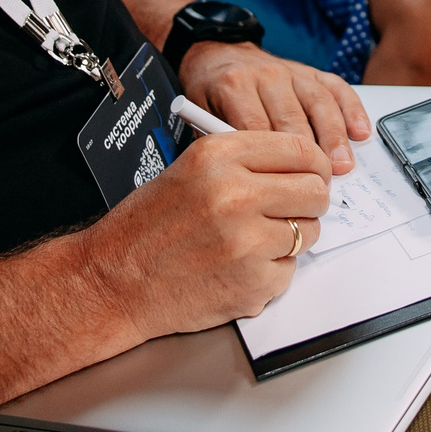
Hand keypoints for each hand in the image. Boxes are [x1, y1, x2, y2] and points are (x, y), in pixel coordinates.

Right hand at [76, 129, 332, 341]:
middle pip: (315, 190)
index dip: (314, 165)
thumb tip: (301, 166)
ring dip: (290, 239)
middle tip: (289, 211)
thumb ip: (244, 161)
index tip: (312, 174)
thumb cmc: (148, 227)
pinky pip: (290, 271)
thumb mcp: (190, 169)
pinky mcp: (253, 282)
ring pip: (309, 232)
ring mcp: (247, 241)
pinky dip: (271, 272)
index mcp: (220, 156)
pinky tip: (238, 268)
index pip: (301, 149)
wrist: (115, 281)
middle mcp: (236, 193)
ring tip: (251, 242)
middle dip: (308, 202)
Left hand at [181, 41, 371, 173]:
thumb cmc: (211, 92)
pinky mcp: (310, 71)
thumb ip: (221, 142)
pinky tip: (361, 131)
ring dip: (334, 137)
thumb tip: (248, 178)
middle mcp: (266, 75)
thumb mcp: (200, 116)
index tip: (284, 188)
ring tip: (342, 165)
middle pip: (292, 118)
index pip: (258, 127)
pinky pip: (336, 88)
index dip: (273, 161)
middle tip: (318, 185)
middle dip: (307, 154)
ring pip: (319, 104)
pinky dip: (352, 110)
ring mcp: (291, 72)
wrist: (218, 54)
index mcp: (234, 86)